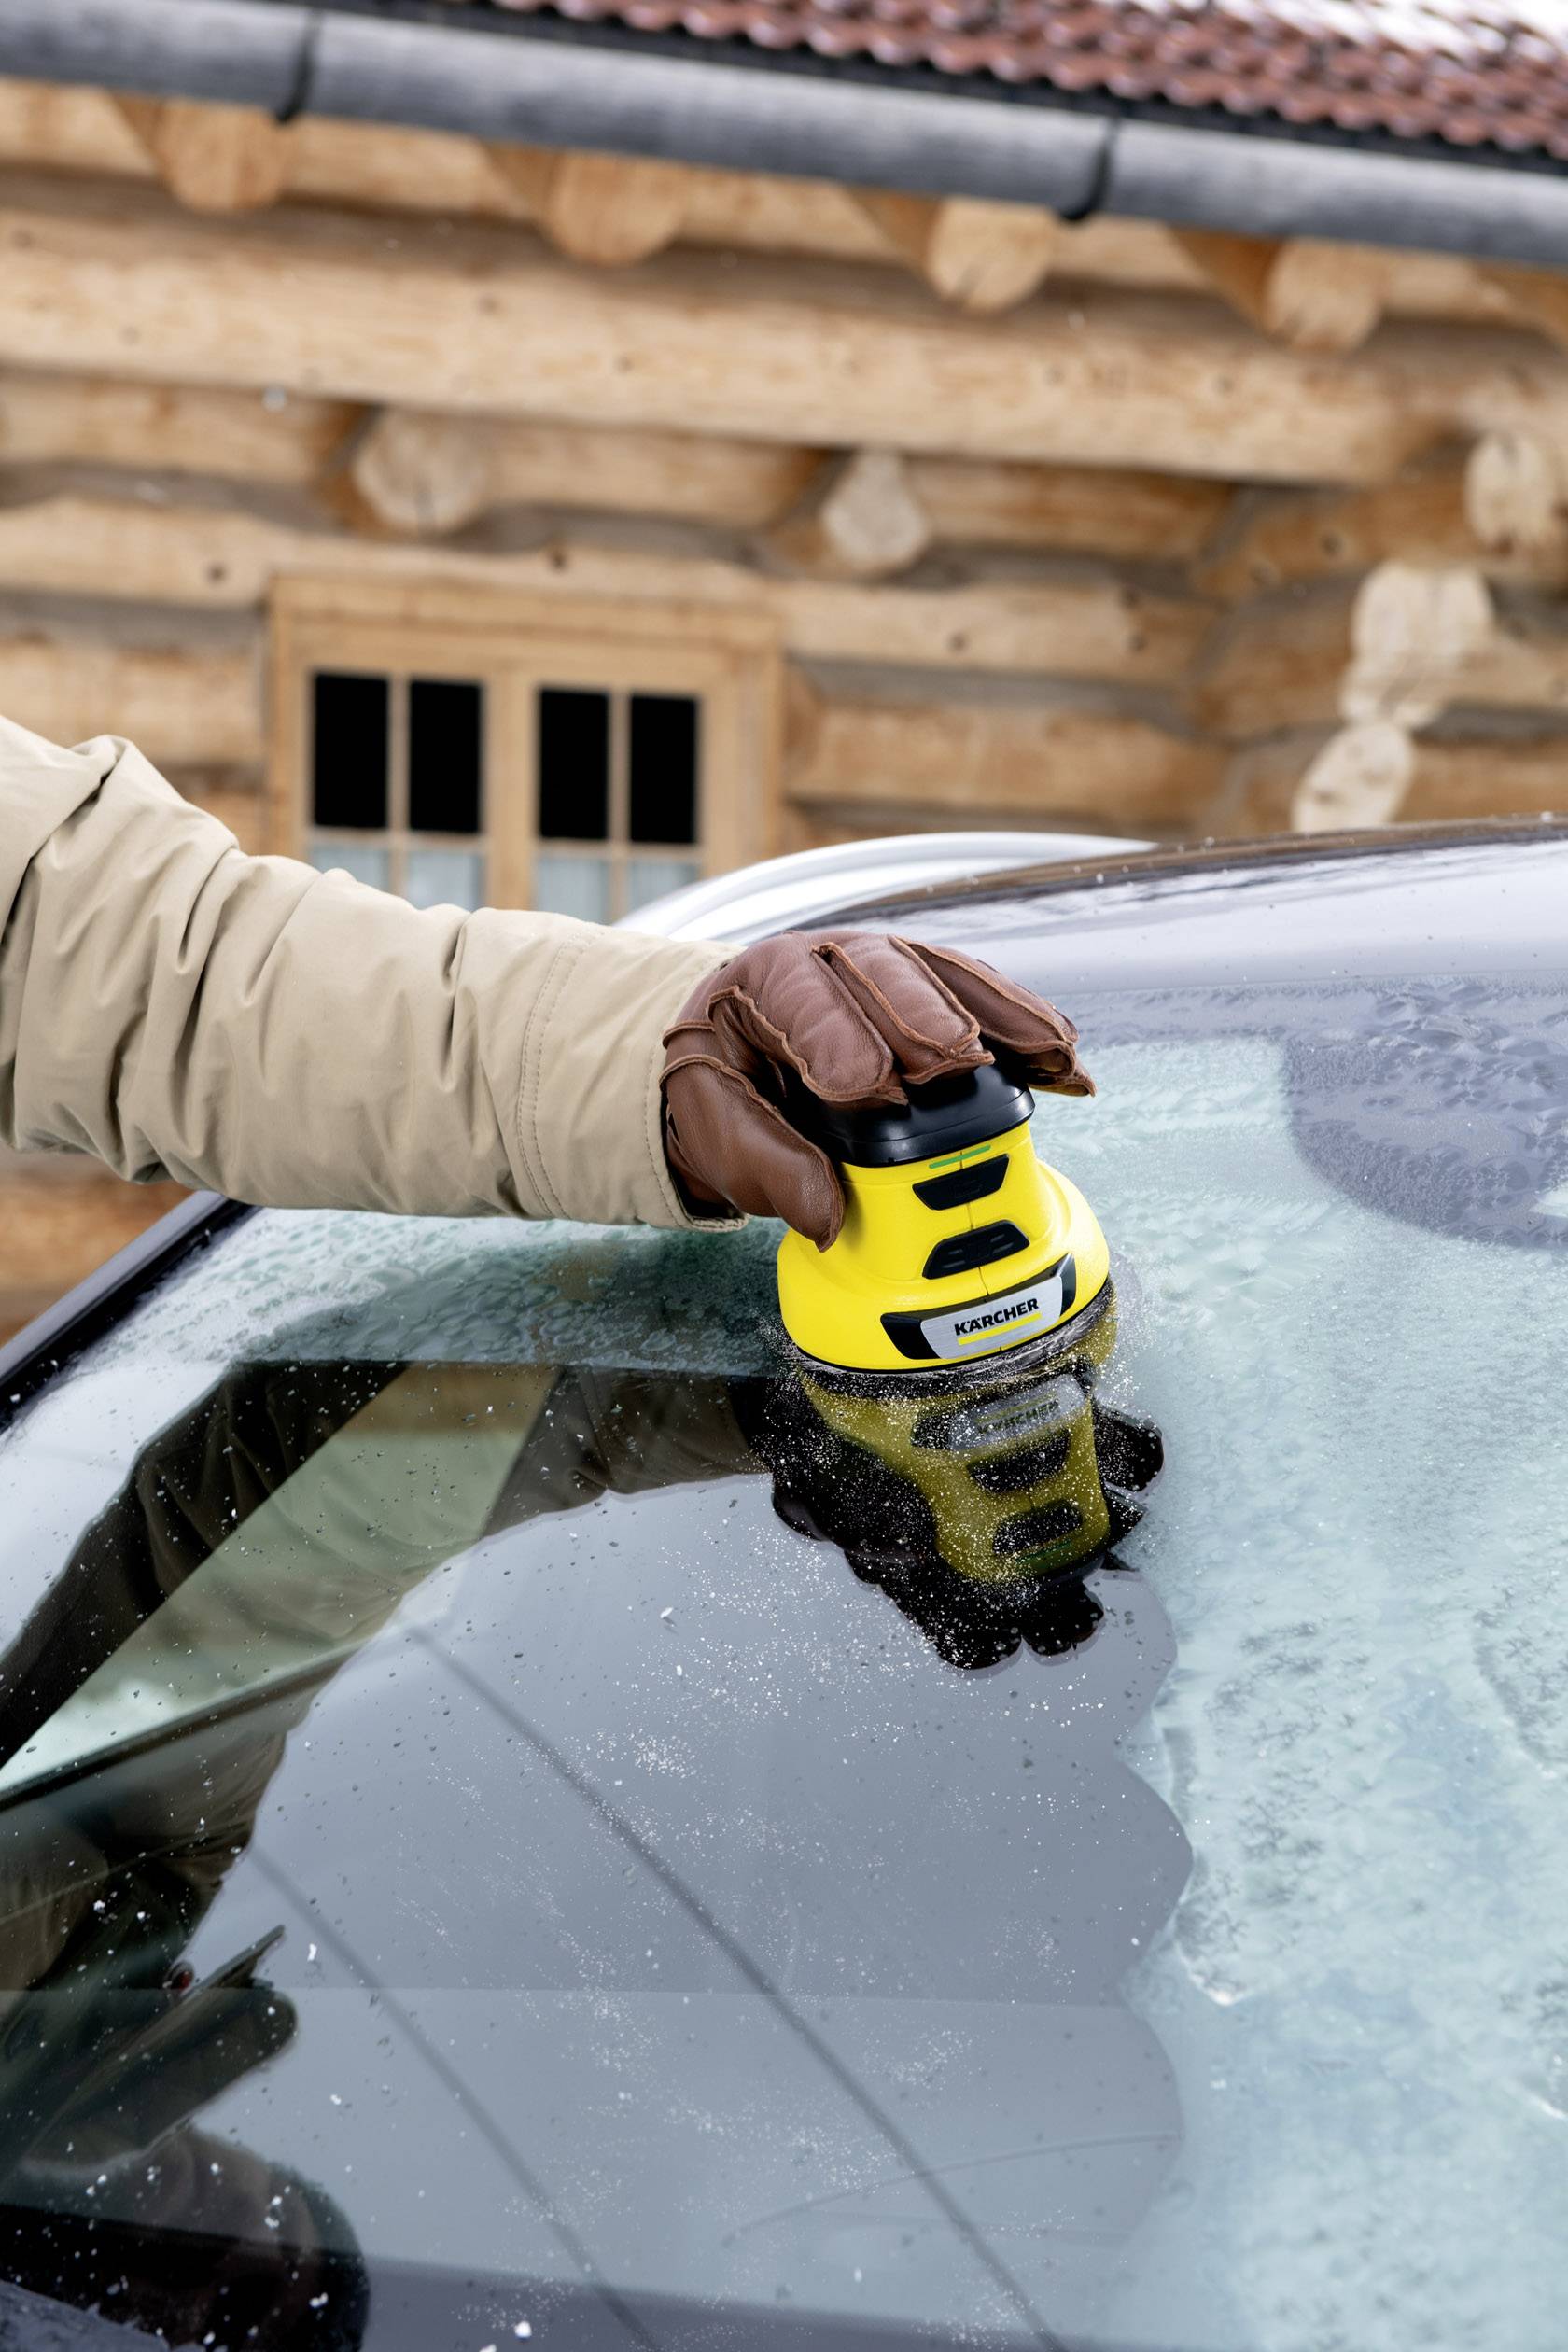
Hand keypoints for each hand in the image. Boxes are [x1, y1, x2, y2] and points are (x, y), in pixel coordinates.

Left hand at [660, 929, 1091, 1247]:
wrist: (739, 1063)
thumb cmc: (729, 1093)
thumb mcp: (720, 1134)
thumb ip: (767, 1168)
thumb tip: (828, 1222)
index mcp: (763, 980)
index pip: (801, 1000)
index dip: (839, 1042)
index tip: (873, 1090)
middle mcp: (831, 956)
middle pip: (885, 972)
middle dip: (926, 1017)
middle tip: (961, 1064)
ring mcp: (889, 965)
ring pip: (948, 976)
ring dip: (1002, 1017)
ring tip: (1049, 1056)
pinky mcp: (936, 989)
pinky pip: (985, 1000)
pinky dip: (1026, 1029)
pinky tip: (1064, 1061)